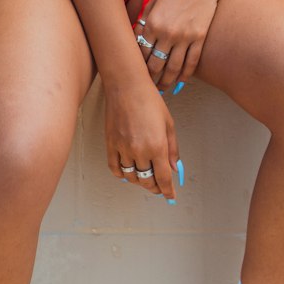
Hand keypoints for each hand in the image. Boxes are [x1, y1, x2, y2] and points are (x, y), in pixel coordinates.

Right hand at [105, 77, 180, 200]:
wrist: (126, 86)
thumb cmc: (150, 101)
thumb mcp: (168, 124)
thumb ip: (172, 149)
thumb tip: (173, 168)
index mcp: (157, 146)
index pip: (163, 178)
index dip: (168, 191)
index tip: (170, 197)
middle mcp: (139, 150)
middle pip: (147, 180)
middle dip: (155, 188)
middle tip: (159, 188)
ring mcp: (123, 148)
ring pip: (131, 176)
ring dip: (140, 182)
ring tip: (145, 179)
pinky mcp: (110, 144)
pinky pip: (115, 168)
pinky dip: (122, 175)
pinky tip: (129, 172)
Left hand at [134, 0, 222, 91]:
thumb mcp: (153, 1)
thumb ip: (144, 21)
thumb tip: (135, 39)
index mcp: (152, 23)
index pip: (140, 53)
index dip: (136, 66)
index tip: (134, 74)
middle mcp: (167, 33)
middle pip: (155, 65)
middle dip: (150, 79)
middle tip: (147, 87)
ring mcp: (185, 37)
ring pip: (173, 68)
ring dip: (166, 81)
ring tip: (162, 88)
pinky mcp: (200, 38)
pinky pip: (191, 62)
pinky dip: (185, 75)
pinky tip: (180, 81)